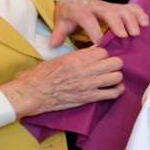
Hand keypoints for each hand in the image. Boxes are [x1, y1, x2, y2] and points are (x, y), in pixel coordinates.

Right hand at [0, 47, 123, 117]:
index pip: (103, 51)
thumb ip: (79, 56)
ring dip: (115, 77)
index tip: (100, 58)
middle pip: (115, 63)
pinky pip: (112, 94)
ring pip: (117, 77)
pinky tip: (114, 89)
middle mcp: (86, 70)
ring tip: (111, 78)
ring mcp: (89, 85)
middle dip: (113, 64)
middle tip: (108, 67)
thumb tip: (92, 53)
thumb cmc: (42, 75)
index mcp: (78, 58)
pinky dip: (116, 91)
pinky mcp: (89, 98)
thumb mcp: (60, 58)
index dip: (103, 55)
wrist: (33, 92)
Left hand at [49, 0, 148, 46]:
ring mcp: (108, 5)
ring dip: (131, 20)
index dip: (94, 30)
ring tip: (137, 33)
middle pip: (109, 12)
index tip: (99, 43)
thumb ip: (58, 34)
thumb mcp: (60, 22)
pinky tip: (146, 23)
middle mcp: (96, 5)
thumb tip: (53, 46)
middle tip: (124, 36)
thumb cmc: (68, 14)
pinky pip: (130, 7)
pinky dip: (139, 13)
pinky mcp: (117, 6)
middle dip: (117, 23)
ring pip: (122, 9)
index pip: (88, 19)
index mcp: (81, 10)